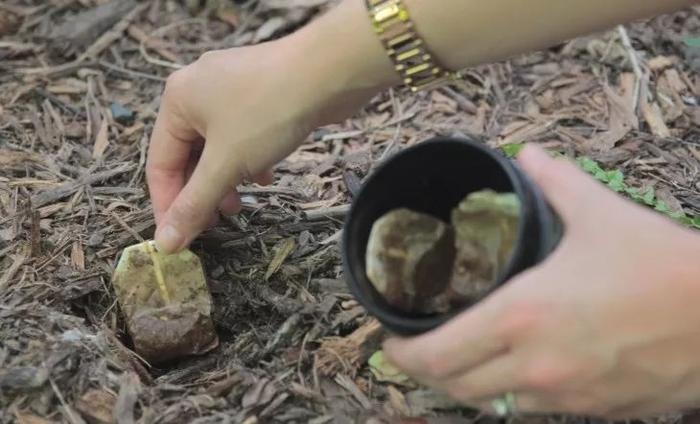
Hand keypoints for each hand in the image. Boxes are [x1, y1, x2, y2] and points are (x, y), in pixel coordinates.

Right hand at [146, 37, 377, 252]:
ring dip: (226, 179)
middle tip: (216, 222)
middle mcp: (198, 88)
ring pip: (219, 146)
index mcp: (177, 99)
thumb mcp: (226, 165)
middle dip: (202, 192)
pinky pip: (243, 133)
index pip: (160, 163)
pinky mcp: (260, 92)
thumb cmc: (270, 112)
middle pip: (189, 154)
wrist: (329, 72)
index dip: (168, 205)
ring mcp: (231, 87)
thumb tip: (166, 243)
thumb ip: (194, 204)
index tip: (178, 239)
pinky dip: (249, 158)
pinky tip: (265, 175)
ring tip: (240, 205)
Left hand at [384, 145, 699, 417]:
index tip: (390, 339)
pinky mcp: (596, 411)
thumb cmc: (663, 265)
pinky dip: (510, 395)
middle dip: (426, 372)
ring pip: (491, 405)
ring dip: (465, 385)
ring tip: (458, 359)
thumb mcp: (601, 213)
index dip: (401, 353)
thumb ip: (555, 182)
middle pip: (454, 387)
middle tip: (417, 348)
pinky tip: (514, 371)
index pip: (437, 354)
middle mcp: (535, 364)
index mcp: (522, 315)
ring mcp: (565, 396)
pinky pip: (533, 410)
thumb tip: (530, 156)